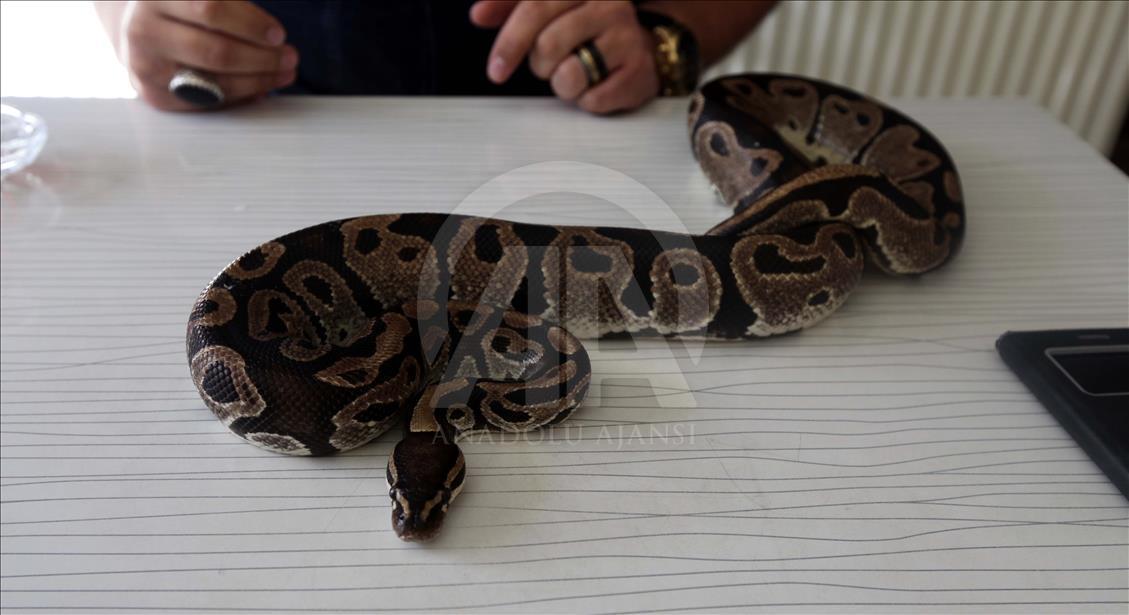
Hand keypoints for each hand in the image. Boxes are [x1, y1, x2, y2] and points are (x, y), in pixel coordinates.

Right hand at [105, 1, 297, 110]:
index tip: (278, 34)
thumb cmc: (179, 8)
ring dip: (259, 80)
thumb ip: (232, 8)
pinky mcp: (155, 95)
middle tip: (290, 57)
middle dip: (263, 58)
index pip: (210, 10)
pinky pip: (210, 101)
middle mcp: (145, 30)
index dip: (251, 24)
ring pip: (216, 82)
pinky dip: (241, 95)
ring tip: (284, 72)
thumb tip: (272, 38)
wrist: (135, 29)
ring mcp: (147, 66)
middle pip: (217, 52)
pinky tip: (260, 87)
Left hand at [470, 1, 659, 114]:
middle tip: (549, 65)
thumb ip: (511, 7)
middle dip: (540, 66)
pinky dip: (586, 99)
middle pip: (548, 45)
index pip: (534, 8)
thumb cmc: (587, 26)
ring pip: (570, 75)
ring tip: (575, 72)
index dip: (510, 42)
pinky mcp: (638, 70)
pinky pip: (593, 99)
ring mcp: (626, 36)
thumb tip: (478, 14)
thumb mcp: (548, 7)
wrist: (640, 45)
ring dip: (562, 84)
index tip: (496, 70)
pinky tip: (597, 83)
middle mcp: (608, 5)